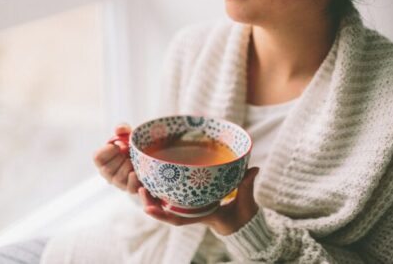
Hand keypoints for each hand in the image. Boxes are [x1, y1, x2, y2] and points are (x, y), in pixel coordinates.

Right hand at [93, 124, 140, 193]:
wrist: (149, 157)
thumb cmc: (132, 146)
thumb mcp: (127, 135)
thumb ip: (123, 129)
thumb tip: (120, 129)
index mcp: (103, 160)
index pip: (97, 157)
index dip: (108, 150)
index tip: (117, 145)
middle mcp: (107, 174)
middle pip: (107, 170)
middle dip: (120, 159)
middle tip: (128, 153)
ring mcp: (119, 183)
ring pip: (118, 179)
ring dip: (128, 167)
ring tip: (134, 161)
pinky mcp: (131, 189)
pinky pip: (130, 189)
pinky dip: (134, 181)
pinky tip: (137, 172)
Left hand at [138, 167, 259, 234]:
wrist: (244, 223)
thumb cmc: (243, 215)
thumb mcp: (246, 201)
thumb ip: (247, 185)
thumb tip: (253, 169)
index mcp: (203, 215)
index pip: (180, 219)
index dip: (163, 215)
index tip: (148, 209)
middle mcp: (193, 212)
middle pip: (166, 211)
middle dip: (151, 202)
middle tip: (139, 188)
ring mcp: (192, 207)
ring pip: (166, 204)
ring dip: (152, 195)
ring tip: (140, 183)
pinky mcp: (193, 200)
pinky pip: (174, 196)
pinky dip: (162, 190)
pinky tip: (153, 179)